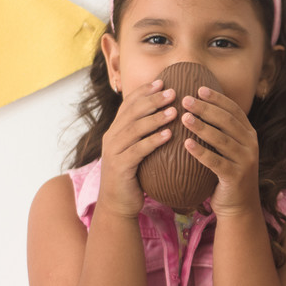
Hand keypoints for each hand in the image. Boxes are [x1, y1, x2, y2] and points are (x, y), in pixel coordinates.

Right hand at [96, 79, 175, 217]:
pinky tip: (169, 135)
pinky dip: (153, 140)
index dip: (144, 91)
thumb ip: (145, 134)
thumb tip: (167, 116)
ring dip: (156, 118)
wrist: (118, 204)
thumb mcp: (137, 151)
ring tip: (174, 111)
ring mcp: (113, 152)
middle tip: (173, 92)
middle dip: (153, 100)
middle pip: (132, 112)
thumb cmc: (133, 176)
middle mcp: (111, 137)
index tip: (162, 81)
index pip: (128, 104)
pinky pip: (138, 150)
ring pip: (135, 129)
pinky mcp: (120, 167)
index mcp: (116, 130)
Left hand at [180, 86, 260, 217]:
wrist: (239, 206)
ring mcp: (245, 161)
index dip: (218, 98)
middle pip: (227, 121)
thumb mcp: (228, 149)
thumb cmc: (227, 173)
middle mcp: (250, 145)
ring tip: (184, 117)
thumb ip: (220, 131)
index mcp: (249, 135)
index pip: (234, 110)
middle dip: (206, 108)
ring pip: (222, 139)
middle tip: (186, 99)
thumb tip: (197, 107)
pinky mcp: (235, 177)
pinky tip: (186, 143)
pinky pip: (216, 162)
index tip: (199, 88)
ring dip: (202, 127)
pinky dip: (201, 152)